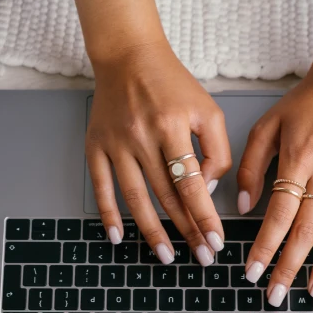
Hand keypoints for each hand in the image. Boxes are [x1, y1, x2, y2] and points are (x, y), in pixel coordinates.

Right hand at [86, 41, 231, 264]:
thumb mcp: (207, 109)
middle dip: (185, 230)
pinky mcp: (95, 145)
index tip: (215, 242)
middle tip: (200, 256)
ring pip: (135, 198)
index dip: (204, 216)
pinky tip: (118, 236)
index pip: (191, 184)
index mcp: (172, 126)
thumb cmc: (171, 84)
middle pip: (166, 196)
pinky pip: (101, 186)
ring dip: (151, 231)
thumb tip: (207, 188)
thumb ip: (217, 149)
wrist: (128, 56)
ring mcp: (116, 143)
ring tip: (165, 255)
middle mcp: (142, 136)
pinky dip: (108, 214)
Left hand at [237, 74, 312, 305]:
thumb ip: (250, 165)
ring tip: (312, 291)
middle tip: (275, 295)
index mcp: (297, 159)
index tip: (252, 271)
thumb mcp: (266, 126)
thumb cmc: (305, 103)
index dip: (265, 246)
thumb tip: (241, 205)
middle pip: (306, 229)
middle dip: (289, 266)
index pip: (278, 214)